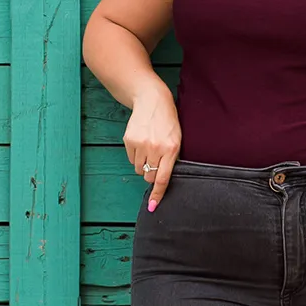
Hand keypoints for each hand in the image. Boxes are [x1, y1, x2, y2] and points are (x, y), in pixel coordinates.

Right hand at [125, 86, 180, 211]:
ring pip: (139, 169)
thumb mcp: (176, 139)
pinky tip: (141, 143)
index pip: (163, 178)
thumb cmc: (167, 121)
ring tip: (148, 149)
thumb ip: (171, 159)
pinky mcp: (129, 140)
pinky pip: (130, 159)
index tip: (153, 206)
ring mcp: (141, 144)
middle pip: (149, 176)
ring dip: (143, 164)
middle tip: (155, 162)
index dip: (158, 194)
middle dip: (151, 174)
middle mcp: (155, 148)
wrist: (152, 100)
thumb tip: (162, 180)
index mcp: (171, 149)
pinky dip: (135, 156)